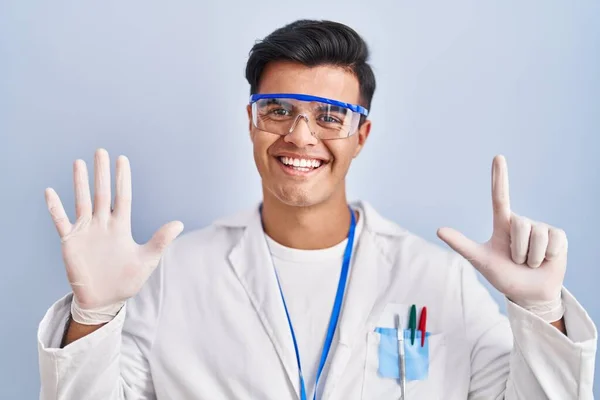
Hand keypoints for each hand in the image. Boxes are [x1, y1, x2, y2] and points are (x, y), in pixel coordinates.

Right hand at [45, 148, 183, 322]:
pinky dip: (56, 208)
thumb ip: (161, 240)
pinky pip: (61, 222)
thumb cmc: (126, 280)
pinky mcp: (71, 242)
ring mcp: (86, 232)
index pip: (122, 197)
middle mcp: (103, 224)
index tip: (122, 159)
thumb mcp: (147, 260)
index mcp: (121, 226)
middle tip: (101, 151)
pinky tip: (50, 192)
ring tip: (79, 163)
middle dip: (101, 173)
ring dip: (79, 183)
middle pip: (102, 193)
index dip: (122, 179)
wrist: (105, 301)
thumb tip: (179, 223)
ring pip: (82, 202)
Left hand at [437, 155, 567, 304]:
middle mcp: (522, 222)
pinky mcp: (558, 236)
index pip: (499, 197)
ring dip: (531, 256)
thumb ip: (461, 245)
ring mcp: (541, 228)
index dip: (500, 177)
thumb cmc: (504, 275)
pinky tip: (546, 260)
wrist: (529, 293)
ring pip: (537, 235)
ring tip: (530, 263)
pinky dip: (547, 256)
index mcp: (503, 224)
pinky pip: (553, 241)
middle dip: (518, 250)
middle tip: (517, 261)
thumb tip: (438, 230)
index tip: (498, 157)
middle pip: (519, 224)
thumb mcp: (481, 260)